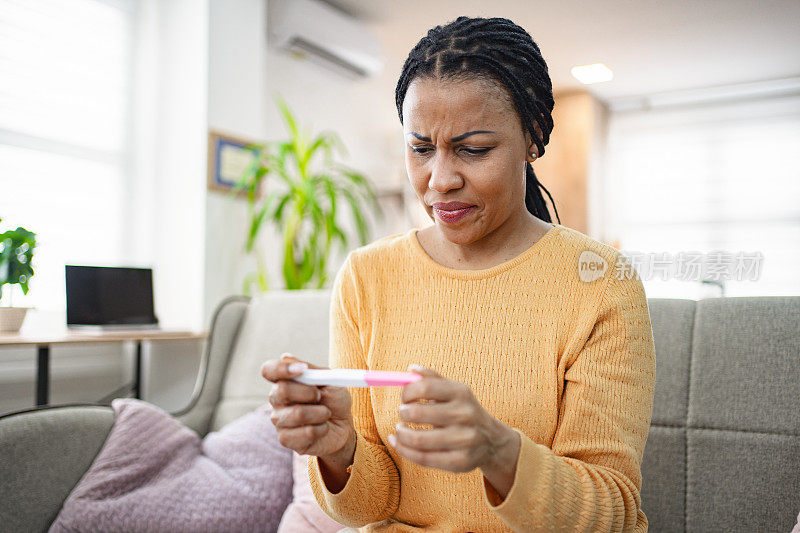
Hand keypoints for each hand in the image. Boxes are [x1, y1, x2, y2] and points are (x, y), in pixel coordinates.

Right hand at [261, 353, 354, 459]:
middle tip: (320, 396)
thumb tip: (286, 357)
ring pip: (297, 414)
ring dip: (320, 413)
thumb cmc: (334, 400)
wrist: (343, 427)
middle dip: (309, 392)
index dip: (281, 368)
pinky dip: (321, 429)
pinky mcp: (286, 439)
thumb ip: (310, 370)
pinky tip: (322, 429)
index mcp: (285, 380)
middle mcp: (277, 399)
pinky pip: (305, 433)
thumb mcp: (329, 380)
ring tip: (325, 413)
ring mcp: (279, 420)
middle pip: (282, 391)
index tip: (302, 369)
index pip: (269, 370)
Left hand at [388, 366, 519, 481]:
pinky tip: (399, 443)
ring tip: (400, 430)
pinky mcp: (460, 462)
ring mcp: (463, 440)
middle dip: (402, 413)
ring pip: (417, 439)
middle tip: (402, 414)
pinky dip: (404, 450)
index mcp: (461, 393)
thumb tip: (410, 369)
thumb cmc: (464, 411)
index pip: (425, 387)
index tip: (404, 397)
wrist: (492, 441)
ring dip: (401, 434)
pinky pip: (422, 458)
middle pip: (417, 412)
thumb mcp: (454, 391)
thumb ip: (432, 379)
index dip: (407, 392)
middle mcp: (464, 415)